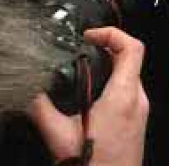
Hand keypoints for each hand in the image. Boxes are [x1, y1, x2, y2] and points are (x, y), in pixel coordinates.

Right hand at [29, 27, 148, 165]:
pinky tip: (95, 94)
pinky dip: (115, 83)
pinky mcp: (137, 122)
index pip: (132, 47)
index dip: (113, 33)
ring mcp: (140, 111)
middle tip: (87, 46)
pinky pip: (130, 92)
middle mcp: (137, 100)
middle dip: (109, 47)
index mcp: (124, 95)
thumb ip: (42, 109)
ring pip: (131, 75)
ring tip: (89, 66)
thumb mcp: (59, 136)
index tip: (92, 35)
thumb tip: (28, 91)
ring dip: (112, 65)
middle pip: (131, 58)